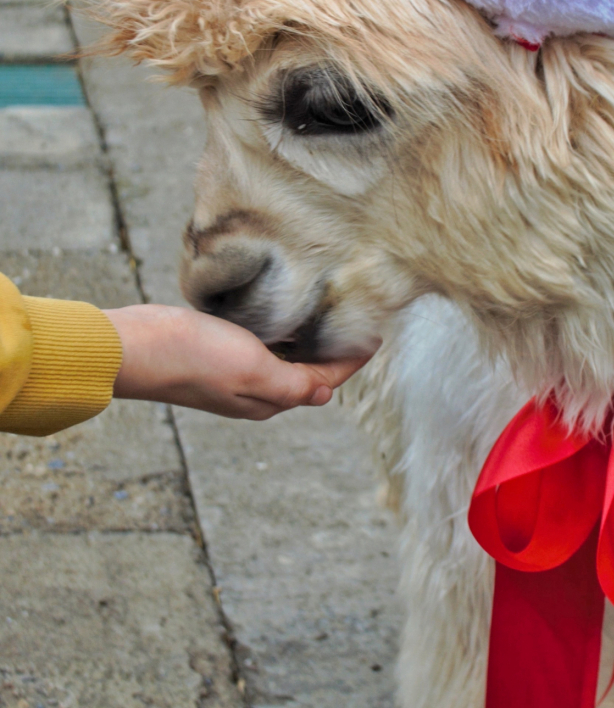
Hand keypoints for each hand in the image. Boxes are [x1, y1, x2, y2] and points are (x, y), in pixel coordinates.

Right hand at [107, 304, 374, 418]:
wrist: (138, 346)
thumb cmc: (196, 357)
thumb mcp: (253, 370)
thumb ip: (292, 384)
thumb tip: (325, 394)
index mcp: (268, 398)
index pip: (324, 379)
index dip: (352, 359)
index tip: (376, 336)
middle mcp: (255, 389)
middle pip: (308, 370)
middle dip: (335, 351)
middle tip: (358, 322)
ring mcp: (236, 372)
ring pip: (286, 357)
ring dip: (310, 341)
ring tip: (332, 314)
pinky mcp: (218, 352)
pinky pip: (262, 344)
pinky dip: (283, 333)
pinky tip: (286, 314)